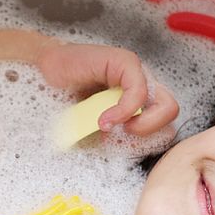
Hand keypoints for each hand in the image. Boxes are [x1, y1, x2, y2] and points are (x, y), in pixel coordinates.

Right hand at [36, 41, 178, 136]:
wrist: (43, 73)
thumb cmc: (65, 101)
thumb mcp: (95, 129)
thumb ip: (115, 139)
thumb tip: (131, 152)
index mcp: (139, 103)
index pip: (163, 126)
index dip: (148, 143)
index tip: (123, 149)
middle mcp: (143, 87)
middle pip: (171, 115)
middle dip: (151, 135)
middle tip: (124, 137)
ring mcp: (138, 74)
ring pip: (166, 106)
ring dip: (141, 125)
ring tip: (111, 126)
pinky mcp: (126, 63)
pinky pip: (138, 93)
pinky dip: (123, 111)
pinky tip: (103, 118)